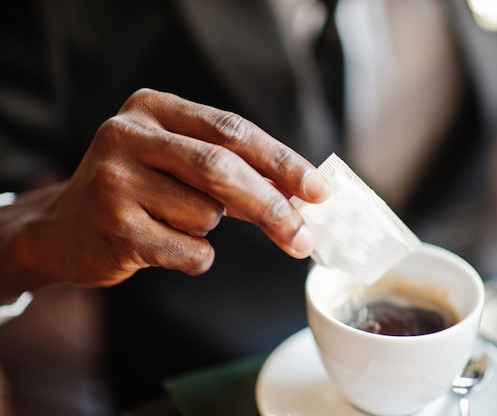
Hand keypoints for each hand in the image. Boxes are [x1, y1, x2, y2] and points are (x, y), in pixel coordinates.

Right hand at [1, 89, 328, 294]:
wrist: (64, 228)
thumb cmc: (139, 191)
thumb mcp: (177, 161)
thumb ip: (232, 167)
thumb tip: (301, 194)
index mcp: (153, 108)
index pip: (232, 130)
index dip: (281, 160)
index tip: (319, 189)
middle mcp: (128, 134)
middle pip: (221, 169)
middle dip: (272, 206)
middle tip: (304, 236)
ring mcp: (115, 179)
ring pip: (207, 214)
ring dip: (209, 228)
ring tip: (174, 221)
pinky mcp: (113, 226)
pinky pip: (189, 250)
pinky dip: (195, 256)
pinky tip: (163, 245)